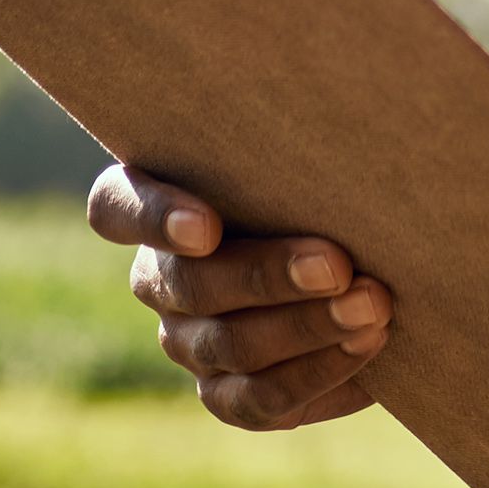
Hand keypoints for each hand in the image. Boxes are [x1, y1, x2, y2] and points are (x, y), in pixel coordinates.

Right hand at [87, 163, 389, 428]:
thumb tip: (342, 87)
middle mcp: (159, 277)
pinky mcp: (225, 395)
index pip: (117, 207)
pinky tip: (367, 345)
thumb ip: (300, 143)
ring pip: (230, 344)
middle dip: (269, 276)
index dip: (154, 217)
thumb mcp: (307, 158)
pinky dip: (317, 373)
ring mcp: (187, 341)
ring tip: (372, 306)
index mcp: (153, 203)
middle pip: (191, 283)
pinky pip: (257, 400)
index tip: (208, 225)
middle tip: (337, 265)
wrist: (364, 268)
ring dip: (308, 327)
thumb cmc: (325, 186)